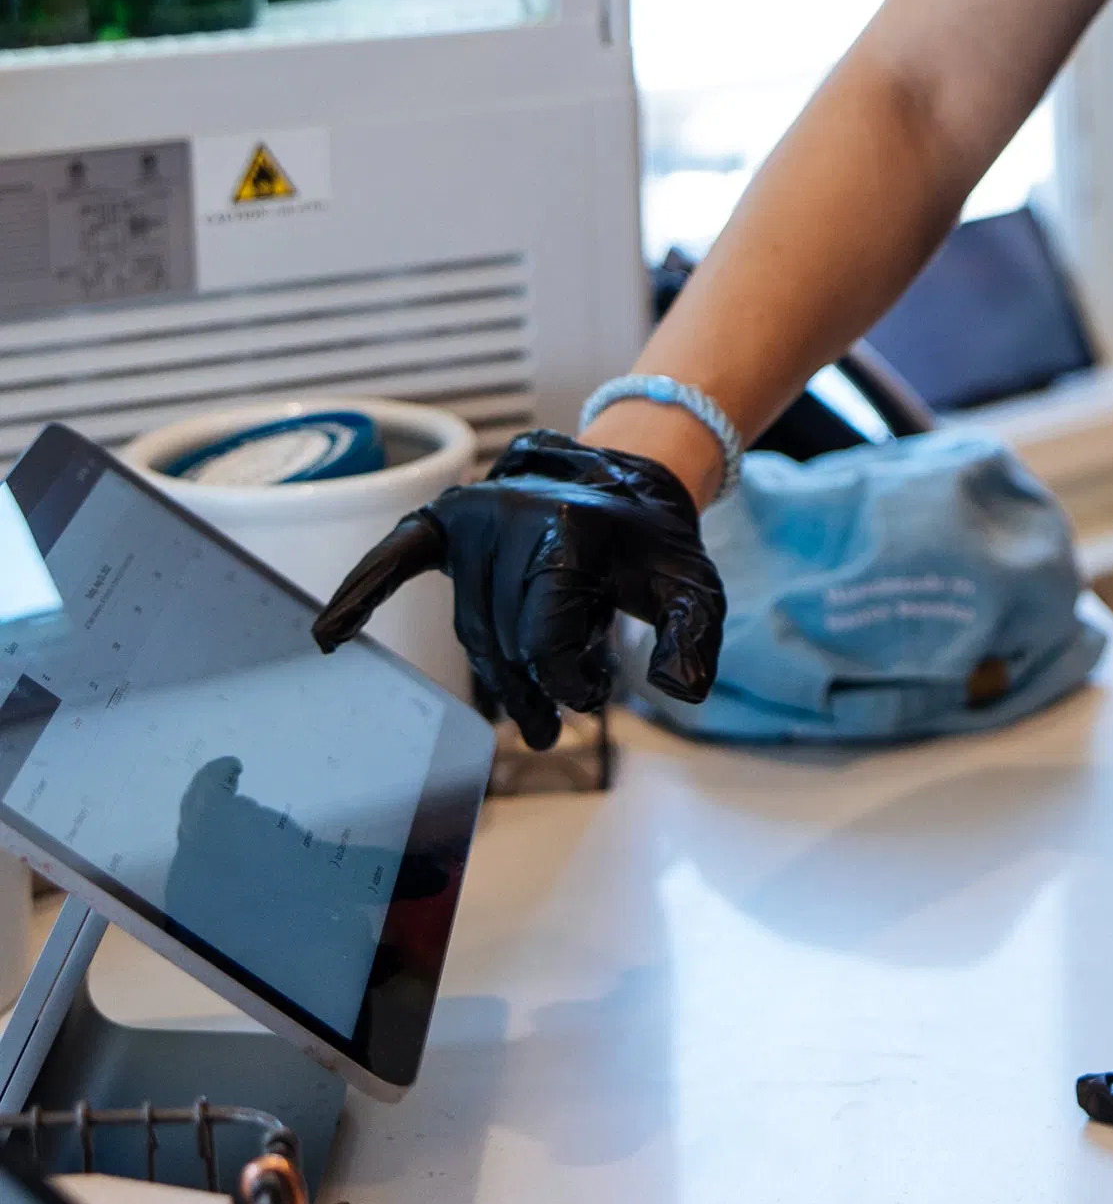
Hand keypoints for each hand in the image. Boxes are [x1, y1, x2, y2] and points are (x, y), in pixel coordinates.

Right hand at [311, 433, 725, 749]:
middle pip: (506, 640)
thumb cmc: (656, 544)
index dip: (569, 684)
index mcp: (566, 533)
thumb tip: (679, 690)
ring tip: (526, 715)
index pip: (545, 640)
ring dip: (497, 672)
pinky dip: (362, 591)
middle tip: (551, 726)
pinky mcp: (443, 521)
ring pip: (472, 626)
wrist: (632, 478)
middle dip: (534, 687)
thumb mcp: (693, 586)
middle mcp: (510, 518)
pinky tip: (329, 633)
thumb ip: (691, 638)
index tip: (591, 697)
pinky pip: (396, 557)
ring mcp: (472, 517)